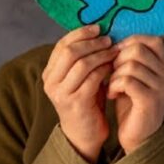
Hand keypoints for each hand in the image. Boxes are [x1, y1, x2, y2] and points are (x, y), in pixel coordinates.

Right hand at [42, 25, 118, 163]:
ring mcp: (62, 94)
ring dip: (100, 55)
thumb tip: (99, 31)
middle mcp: (51, 83)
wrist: (84, 134)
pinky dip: (104, 70)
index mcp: (49, 73)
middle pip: (69, 52)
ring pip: (81, 64)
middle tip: (108, 39)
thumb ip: (83, 58)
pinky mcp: (76, 103)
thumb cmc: (86, 102)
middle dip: (91, 43)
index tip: (98, 28)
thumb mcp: (80, 78)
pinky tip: (113, 67)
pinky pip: (92, 79)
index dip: (80, 34)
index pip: (61, 45)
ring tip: (114, 51)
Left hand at [107, 35, 163, 152]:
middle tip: (112, 73)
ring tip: (112, 86)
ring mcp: (160, 88)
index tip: (116, 55)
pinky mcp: (150, 101)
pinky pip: (128, 81)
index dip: (129, 42)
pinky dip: (115, 85)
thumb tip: (111, 41)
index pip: (151, 39)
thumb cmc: (131, 105)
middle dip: (118, 58)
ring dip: (114, 74)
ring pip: (131, 64)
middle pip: (138, 49)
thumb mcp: (131, 78)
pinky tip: (112, 94)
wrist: (139, 137)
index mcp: (162, 66)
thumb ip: (128, 60)